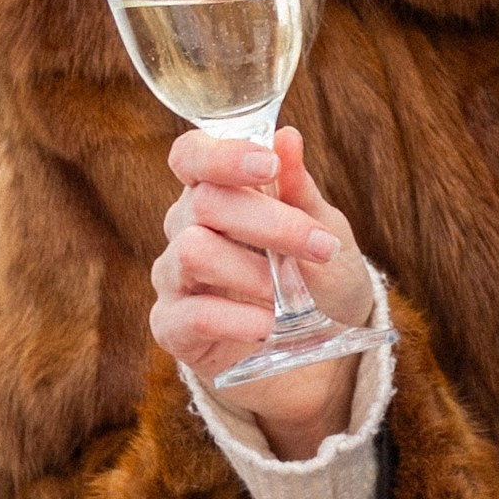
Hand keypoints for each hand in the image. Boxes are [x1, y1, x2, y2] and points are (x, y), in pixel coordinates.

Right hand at [151, 125, 376, 456]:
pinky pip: (191, 315)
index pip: (192, 156)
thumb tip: (287, 137)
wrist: (324, 360)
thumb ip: (300, 190)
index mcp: (216, 194)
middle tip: (322, 248)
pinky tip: (268, 328)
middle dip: (270, 223)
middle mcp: (185, 229)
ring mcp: (174, 278)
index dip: (222, 156)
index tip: (267, 165)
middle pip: (205, 203)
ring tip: (291, 296)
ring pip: (193, 252)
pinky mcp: (173, 328)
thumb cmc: (319, 285)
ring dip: (252, 271)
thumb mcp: (325, 233)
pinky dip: (236, 320)